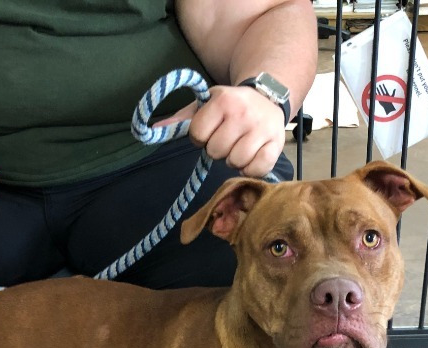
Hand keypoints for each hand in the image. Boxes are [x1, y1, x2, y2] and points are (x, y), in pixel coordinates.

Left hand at [156, 85, 285, 177]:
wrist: (268, 97)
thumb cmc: (231, 105)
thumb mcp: (206, 105)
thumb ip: (181, 120)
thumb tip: (152, 131)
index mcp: (222, 101)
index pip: (197, 134)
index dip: (200, 137)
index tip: (210, 131)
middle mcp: (242, 114)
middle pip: (216, 151)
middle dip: (218, 149)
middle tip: (227, 139)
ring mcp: (261, 129)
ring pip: (235, 162)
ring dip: (234, 159)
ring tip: (239, 146)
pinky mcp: (276, 145)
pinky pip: (256, 169)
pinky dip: (251, 169)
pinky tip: (251, 157)